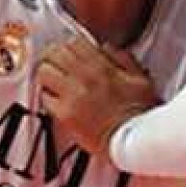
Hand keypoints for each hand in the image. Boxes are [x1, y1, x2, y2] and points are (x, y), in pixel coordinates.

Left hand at [37, 39, 157, 156]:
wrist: (134, 143)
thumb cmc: (139, 115)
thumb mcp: (141, 79)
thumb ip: (124, 59)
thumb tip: (107, 48)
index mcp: (102, 67)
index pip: (74, 43)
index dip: (70, 47)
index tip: (70, 53)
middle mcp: (85, 77)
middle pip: (54, 53)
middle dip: (54, 57)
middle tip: (56, 65)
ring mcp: (73, 96)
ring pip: (44, 72)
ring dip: (47, 74)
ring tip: (52, 81)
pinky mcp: (65, 115)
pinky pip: (45, 98)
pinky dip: (47, 96)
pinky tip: (55, 100)